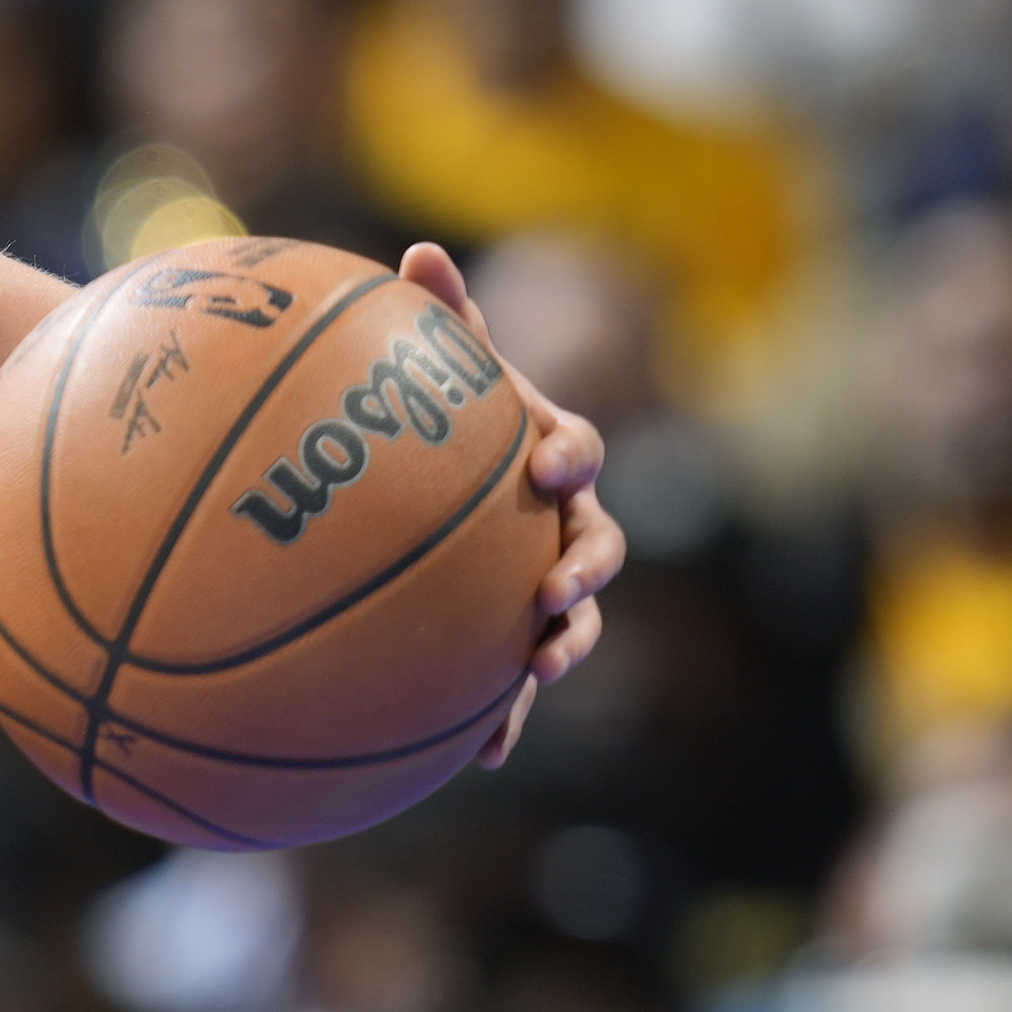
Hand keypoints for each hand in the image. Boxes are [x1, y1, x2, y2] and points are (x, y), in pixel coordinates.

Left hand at [403, 241, 617, 767]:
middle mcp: (564, 522)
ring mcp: (547, 584)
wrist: (434, 500)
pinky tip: (479, 757)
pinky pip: (516, 685)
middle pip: (598, 544)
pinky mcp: (517, 641)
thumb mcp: (440, 375)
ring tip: (537, 668)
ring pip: (575, 619)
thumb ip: (437, 322)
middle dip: (585, 568)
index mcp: (547, 456)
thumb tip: (414, 253)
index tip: (545, 469)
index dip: (568, 457)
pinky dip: (504, 719)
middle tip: (555, 587)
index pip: (575, 450)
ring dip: (564, 642)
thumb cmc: (444, 425)